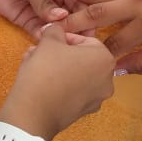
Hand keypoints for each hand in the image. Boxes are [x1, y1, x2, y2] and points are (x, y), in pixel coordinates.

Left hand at [0, 0, 93, 39]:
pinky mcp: (27, 20)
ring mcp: (42, 11)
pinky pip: (39, 31)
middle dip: (74, 29)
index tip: (90, 29)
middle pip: (70, 17)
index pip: (79, 1)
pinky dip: (43, 37)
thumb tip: (61, 18)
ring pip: (56, 26)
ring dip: (58, 35)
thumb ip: (45, 1)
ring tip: (60, 44)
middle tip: (75, 41)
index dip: (85, 15)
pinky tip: (45, 43)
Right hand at [0, 23, 114, 139]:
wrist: (34, 111)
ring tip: (35, 63)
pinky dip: (60, 83)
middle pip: (81, 58)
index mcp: (105, 59)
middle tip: (40, 49)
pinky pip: (73, 90)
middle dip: (59, 52)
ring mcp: (97, 99)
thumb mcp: (49, 40)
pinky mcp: (83, 112)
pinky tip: (40, 80)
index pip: (85, 39)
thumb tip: (55, 28)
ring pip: (76, 74)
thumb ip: (55, 30)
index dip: (64, 36)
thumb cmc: (46, 70)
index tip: (48, 38)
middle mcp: (107, 80)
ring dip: (57, 66)